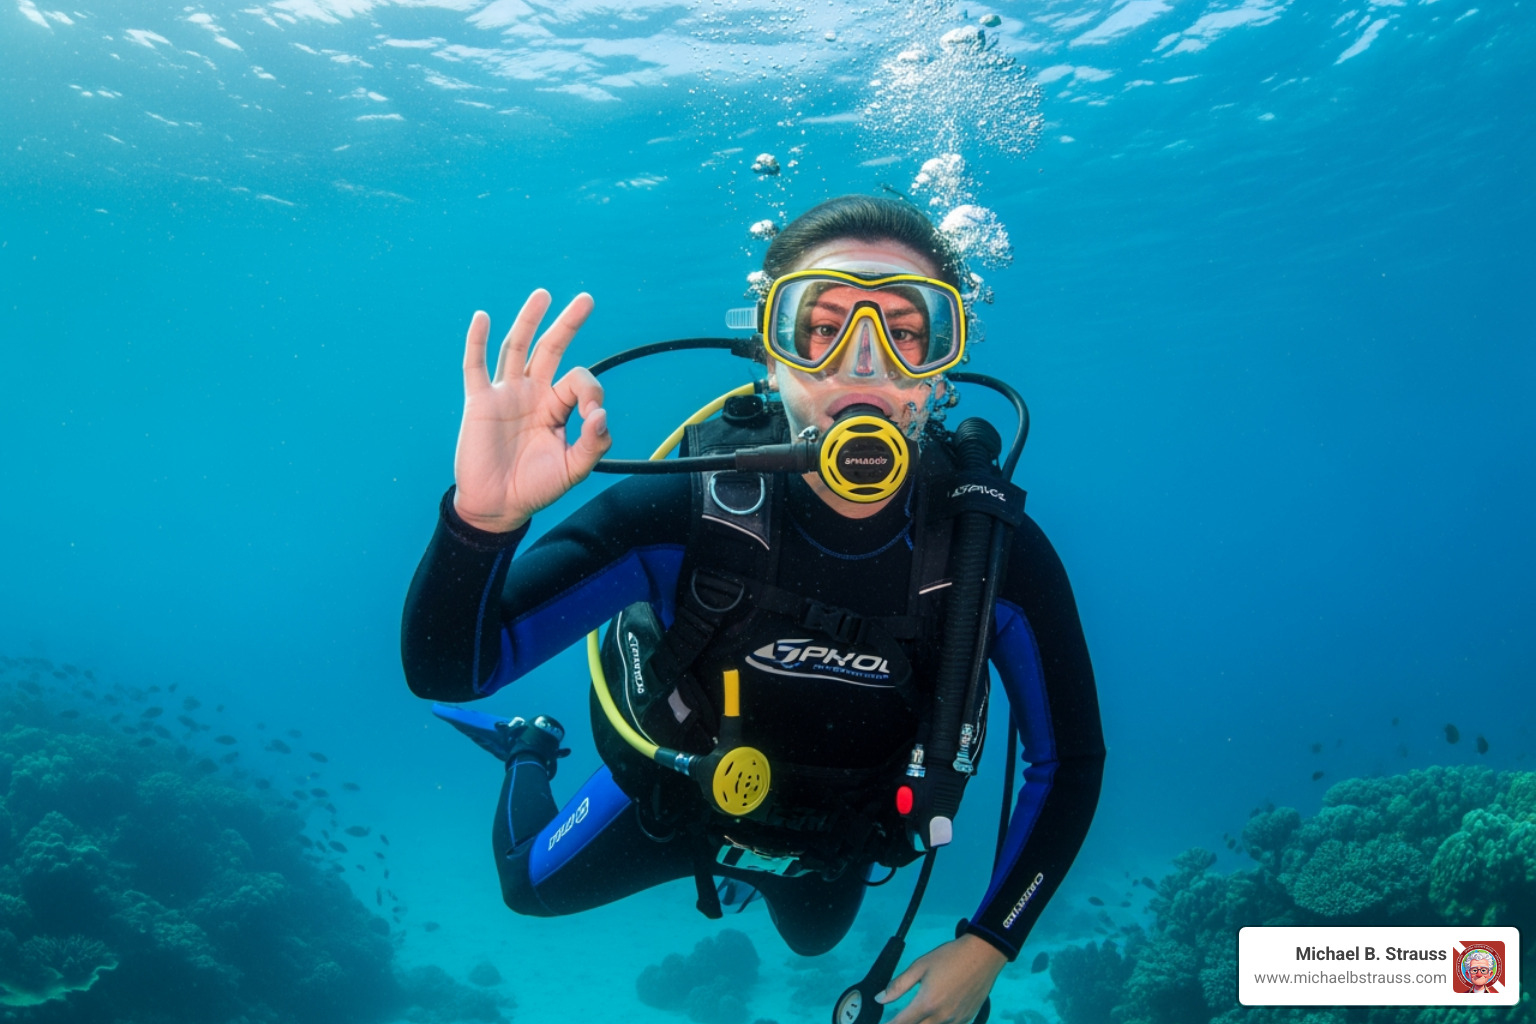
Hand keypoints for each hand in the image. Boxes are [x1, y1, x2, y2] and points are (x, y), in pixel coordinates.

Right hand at [452, 290, 610, 531]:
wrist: (498, 506)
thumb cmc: (536, 488)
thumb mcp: (574, 469)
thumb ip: (593, 443)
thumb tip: (601, 414)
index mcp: (556, 408)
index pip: (579, 381)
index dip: (591, 392)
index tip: (593, 418)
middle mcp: (532, 394)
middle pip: (551, 349)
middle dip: (568, 324)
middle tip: (587, 299)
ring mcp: (505, 395)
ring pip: (517, 348)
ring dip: (529, 320)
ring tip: (543, 295)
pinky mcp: (480, 402)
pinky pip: (475, 366)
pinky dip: (477, 341)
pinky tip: (483, 318)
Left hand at [877, 933, 1006, 1023]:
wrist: (984, 954)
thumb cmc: (951, 957)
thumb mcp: (920, 966)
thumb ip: (898, 985)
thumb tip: (880, 999)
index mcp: (927, 1003)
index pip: (901, 1023)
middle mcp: (941, 1017)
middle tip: (900, 1019)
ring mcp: (956, 1020)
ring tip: (918, 1015)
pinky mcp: (967, 1019)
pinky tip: (935, 1016)